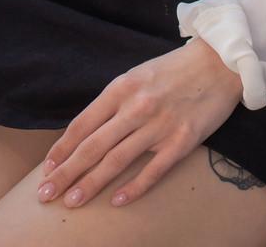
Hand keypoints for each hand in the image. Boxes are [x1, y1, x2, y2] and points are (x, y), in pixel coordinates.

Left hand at [36, 36, 243, 210]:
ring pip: (117, 160)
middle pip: (93, 146)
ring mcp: (159, 125)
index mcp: (122, 87)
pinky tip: (117, 201)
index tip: (47, 168)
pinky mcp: (182, 141)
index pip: (83, 123)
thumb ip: (115, 101)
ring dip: (91, 184)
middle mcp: (136, 106)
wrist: (219, 62)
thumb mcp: (138, 75)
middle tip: (46, 194)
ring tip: (71, 202)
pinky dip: (133, 187)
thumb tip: (88, 130)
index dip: (63, 148)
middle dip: (67, 172)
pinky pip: (153, 170)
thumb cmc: (174, 69)